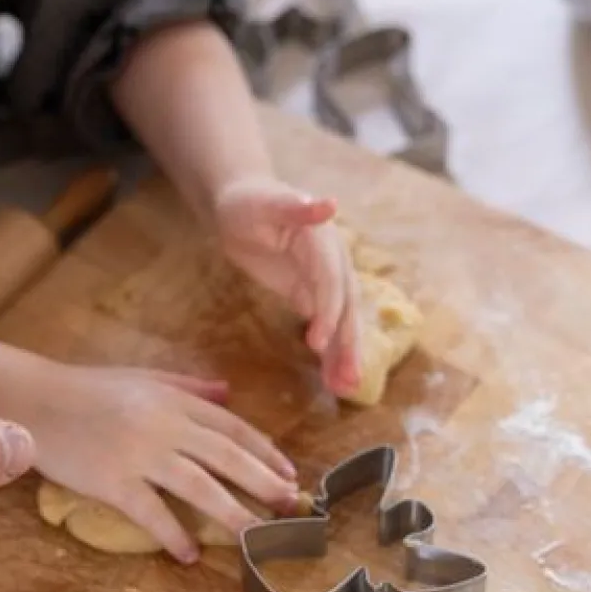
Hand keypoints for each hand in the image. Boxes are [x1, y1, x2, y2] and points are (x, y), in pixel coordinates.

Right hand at [0, 343, 299, 562]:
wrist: (35, 400)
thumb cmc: (86, 389)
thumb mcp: (143, 378)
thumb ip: (188, 387)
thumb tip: (228, 393)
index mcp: (175, 401)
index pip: (232, 428)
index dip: (265, 451)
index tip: (288, 473)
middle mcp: (164, 426)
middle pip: (226, 456)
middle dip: (263, 482)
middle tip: (289, 507)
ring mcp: (139, 453)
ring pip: (199, 486)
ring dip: (232, 513)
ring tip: (255, 538)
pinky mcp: (111, 481)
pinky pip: (151, 512)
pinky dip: (173, 535)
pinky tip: (189, 555)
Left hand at [213, 176, 360, 396]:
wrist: (242, 205)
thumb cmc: (249, 201)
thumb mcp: (265, 202)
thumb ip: (294, 205)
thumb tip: (328, 204)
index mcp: (324, 241)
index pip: (330, 280)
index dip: (327, 309)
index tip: (317, 341)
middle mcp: (333, 263)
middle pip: (345, 306)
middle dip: (347, 344)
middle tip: (348, 380)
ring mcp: (325, 281)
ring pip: (341, 322)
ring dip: (345, 356)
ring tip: (346, 389)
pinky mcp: (313, 296)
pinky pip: (327, 327)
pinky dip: (331, 353)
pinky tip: (334, 381)